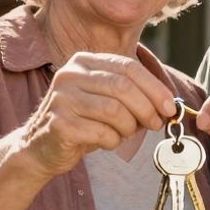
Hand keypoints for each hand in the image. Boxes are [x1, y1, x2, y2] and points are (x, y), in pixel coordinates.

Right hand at [20, 52, 176, 177]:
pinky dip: (113, 141)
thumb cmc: (81, 123)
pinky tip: (107, 142)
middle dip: (147, 108)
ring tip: (125, 134)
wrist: (40, 148)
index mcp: (83, 61)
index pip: (128, 67)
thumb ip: (132, 95)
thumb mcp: (105, 100)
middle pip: (123, 86)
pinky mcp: (59, 123)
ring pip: (114, 110)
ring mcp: (62, 98)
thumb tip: (168, 105)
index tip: (170, 106)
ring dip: (129, 127)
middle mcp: (70, 74)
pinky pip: (101, 132)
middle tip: (156, 124)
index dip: (154, 87)